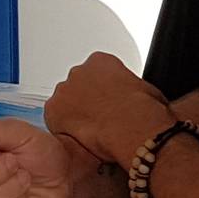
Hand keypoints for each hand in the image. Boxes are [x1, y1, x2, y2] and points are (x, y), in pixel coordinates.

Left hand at [45, 52, 176, 170]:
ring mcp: (64, 90)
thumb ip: (128, 88)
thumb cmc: (143, 111)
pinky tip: (81, 136)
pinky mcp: (54, 109)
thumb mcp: (145, 89)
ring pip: (64, 102)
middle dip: (85, 100)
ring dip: (74, 114)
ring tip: (92, 130)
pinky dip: (64, 128)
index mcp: (100, 61)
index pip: (94, 72)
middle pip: (77, 85)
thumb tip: (134, 98)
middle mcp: (79, 71)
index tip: (107, 102)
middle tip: (99, 117)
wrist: (134, 127)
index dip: (101, 90)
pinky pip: (55, 119)